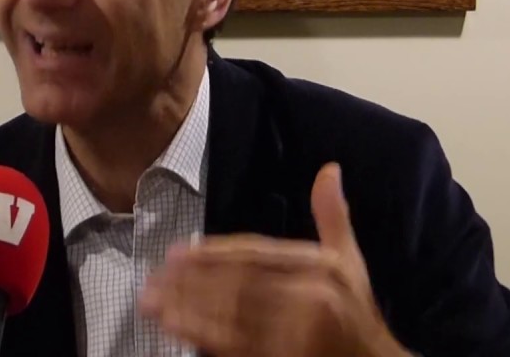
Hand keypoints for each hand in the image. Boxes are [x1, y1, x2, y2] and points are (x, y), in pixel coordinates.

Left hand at [138, 163, 405, 356]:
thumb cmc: (357, 313)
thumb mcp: (350, 261)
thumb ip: (333, 215)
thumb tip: (330, 169)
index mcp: (320, 267)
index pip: (256, 254)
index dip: (214, 252)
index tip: (176, 252)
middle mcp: (309, 297)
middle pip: (237, 285)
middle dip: (190, 281)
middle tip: (152, 277)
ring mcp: (297, 333)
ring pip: (231, 316)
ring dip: (187, 308)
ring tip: (152, 302)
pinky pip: (235, 346)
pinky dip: (202, 336)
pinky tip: (175, 329)